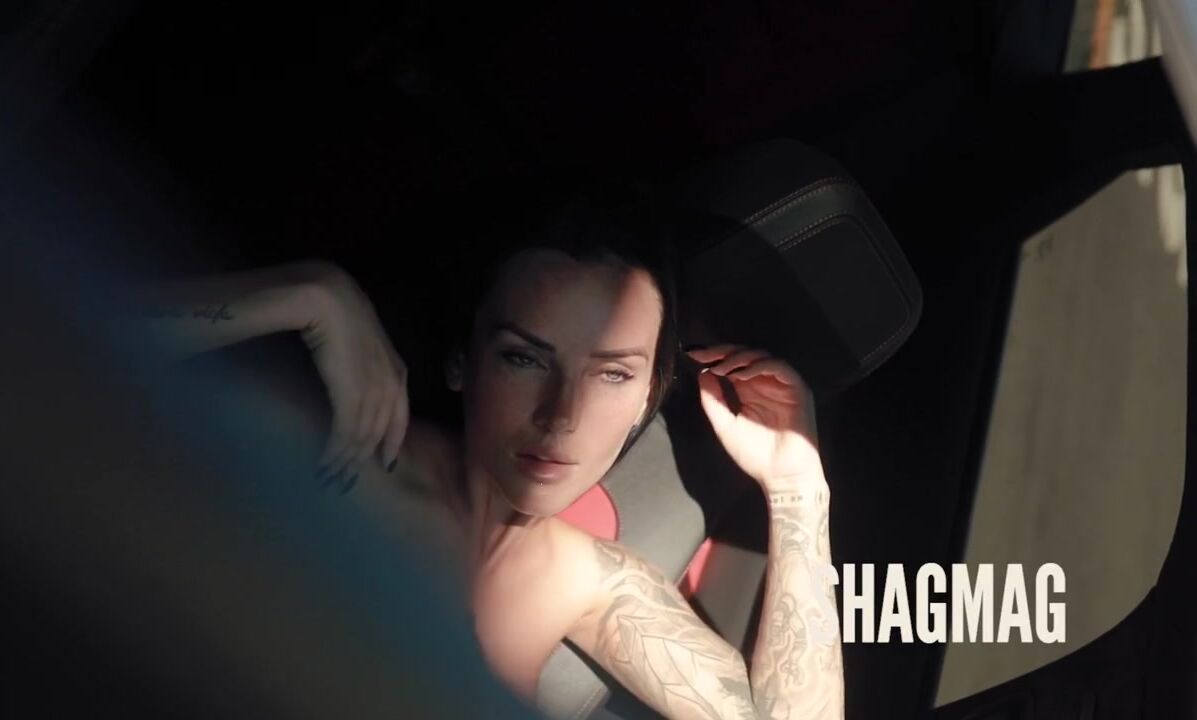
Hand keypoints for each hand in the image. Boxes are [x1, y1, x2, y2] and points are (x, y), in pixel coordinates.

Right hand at [298, 262, 409, 486]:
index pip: (400, 415)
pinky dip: (334, 451)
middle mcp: (391, 383)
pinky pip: (345, 432)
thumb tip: (353, 384)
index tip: (384, 464)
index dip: (391, 441)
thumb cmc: (336, 313)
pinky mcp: (351, 393)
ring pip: (362, 436)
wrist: (324, 296)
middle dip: (362, 459)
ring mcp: (373, 389)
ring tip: (329, 478)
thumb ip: (365, 365)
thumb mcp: (360, 342)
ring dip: (344, 461)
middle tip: (345, 481)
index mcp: (397, 370)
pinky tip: (323, 463)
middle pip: (379, 431)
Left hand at [687, 345, 822, 491]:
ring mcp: (782, 385)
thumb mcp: (725, 425)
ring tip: (721, 368)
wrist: (780, 476)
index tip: (692, 355)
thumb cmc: (755, 455)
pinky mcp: (797, 389)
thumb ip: (713, 400)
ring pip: (762, 356)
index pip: (732, 364)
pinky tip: (741, 376)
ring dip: (739, 358)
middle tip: (704, 355)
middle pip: (745, 354)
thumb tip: (702, 373)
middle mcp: (765, 384)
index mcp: (749, 390)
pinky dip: (759, 366)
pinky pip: (779, 368)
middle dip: (723, 352)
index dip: (713, 356)